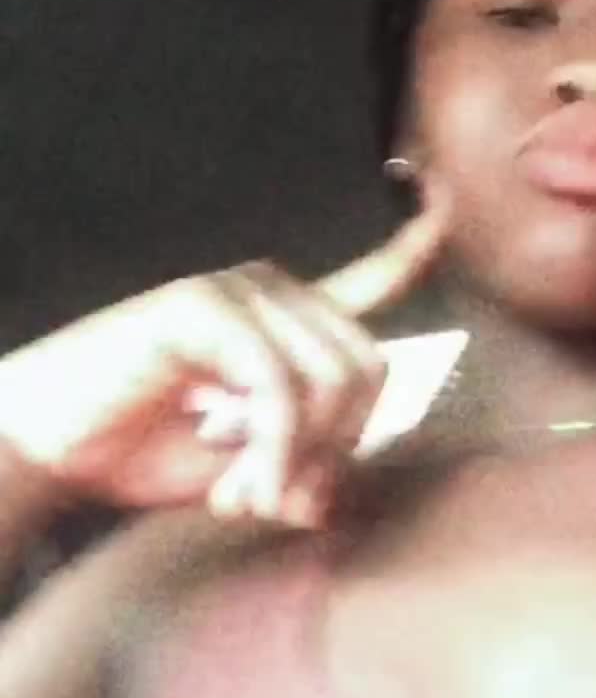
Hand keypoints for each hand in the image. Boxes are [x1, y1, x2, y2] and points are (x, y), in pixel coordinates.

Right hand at [0, 184, 452, 527]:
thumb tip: (329, 501)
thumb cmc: (142, 453)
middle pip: (369, 368)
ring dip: (297, 461)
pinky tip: (233, 487)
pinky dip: (270, 451)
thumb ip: (301, 472)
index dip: (415, 244)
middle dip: (335, 451)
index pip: (373, 278)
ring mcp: (240, 290)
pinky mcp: (204, 305)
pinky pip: (279, 386)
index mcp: (291, 321)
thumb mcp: (245, 471)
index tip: (444, 195)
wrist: (49, 447)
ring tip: (244, 499)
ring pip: (332, 380)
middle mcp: (275, 293)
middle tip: (276, 502)